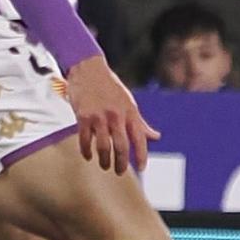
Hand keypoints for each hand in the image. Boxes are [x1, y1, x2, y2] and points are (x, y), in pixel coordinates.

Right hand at [64, 55, 159, 174]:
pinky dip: (87, 151)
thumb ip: (140, 123)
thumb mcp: (129, 103)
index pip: (140, 138)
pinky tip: (89, 156)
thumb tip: (156, 137)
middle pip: (122, 146)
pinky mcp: (83, 117)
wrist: (88, 68)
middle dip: (121, 163)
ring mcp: (99, 116)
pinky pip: (85, 139)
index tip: (142, 168)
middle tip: (120, 171)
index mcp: (130, 112)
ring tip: (104, 166)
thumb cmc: (110, 87)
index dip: (142, 155)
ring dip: (104, 160)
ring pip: (104, 146)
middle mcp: (116, 115)